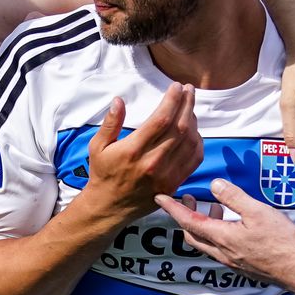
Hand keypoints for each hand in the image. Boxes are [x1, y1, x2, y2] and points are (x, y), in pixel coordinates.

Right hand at [84, 83, 202, 221]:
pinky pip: (194, 160)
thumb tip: (118, 100)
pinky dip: (198, 142)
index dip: (172, 100)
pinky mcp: (173, 184)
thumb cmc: (103, 173)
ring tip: (190, 107)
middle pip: (179, 128)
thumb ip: (110, 123)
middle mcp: (152, 162)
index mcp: (133, 150)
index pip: (161, 120)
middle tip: (189, 90)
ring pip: (189, 142)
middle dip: (187, 104)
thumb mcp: (97, 146)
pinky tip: (194, 130)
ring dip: (194, 121)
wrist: (108, 207)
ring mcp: (166, 175)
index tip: (176, 86)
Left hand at [154, 179, 294, 284]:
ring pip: (206, 242)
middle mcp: (222, 252)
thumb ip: (234, 197)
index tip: (159, 197)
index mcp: (222, 237)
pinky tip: (230, 224)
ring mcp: (231, 261)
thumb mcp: (257, 212)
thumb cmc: (280, 241)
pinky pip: (219, 248)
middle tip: (187, 199)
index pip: (188, 221)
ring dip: (202, 224)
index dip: (172, 208)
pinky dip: (216, 233)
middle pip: (192, 235)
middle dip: (185, 216)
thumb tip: (215, 184)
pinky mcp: (242, 265)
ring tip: (212, 207)